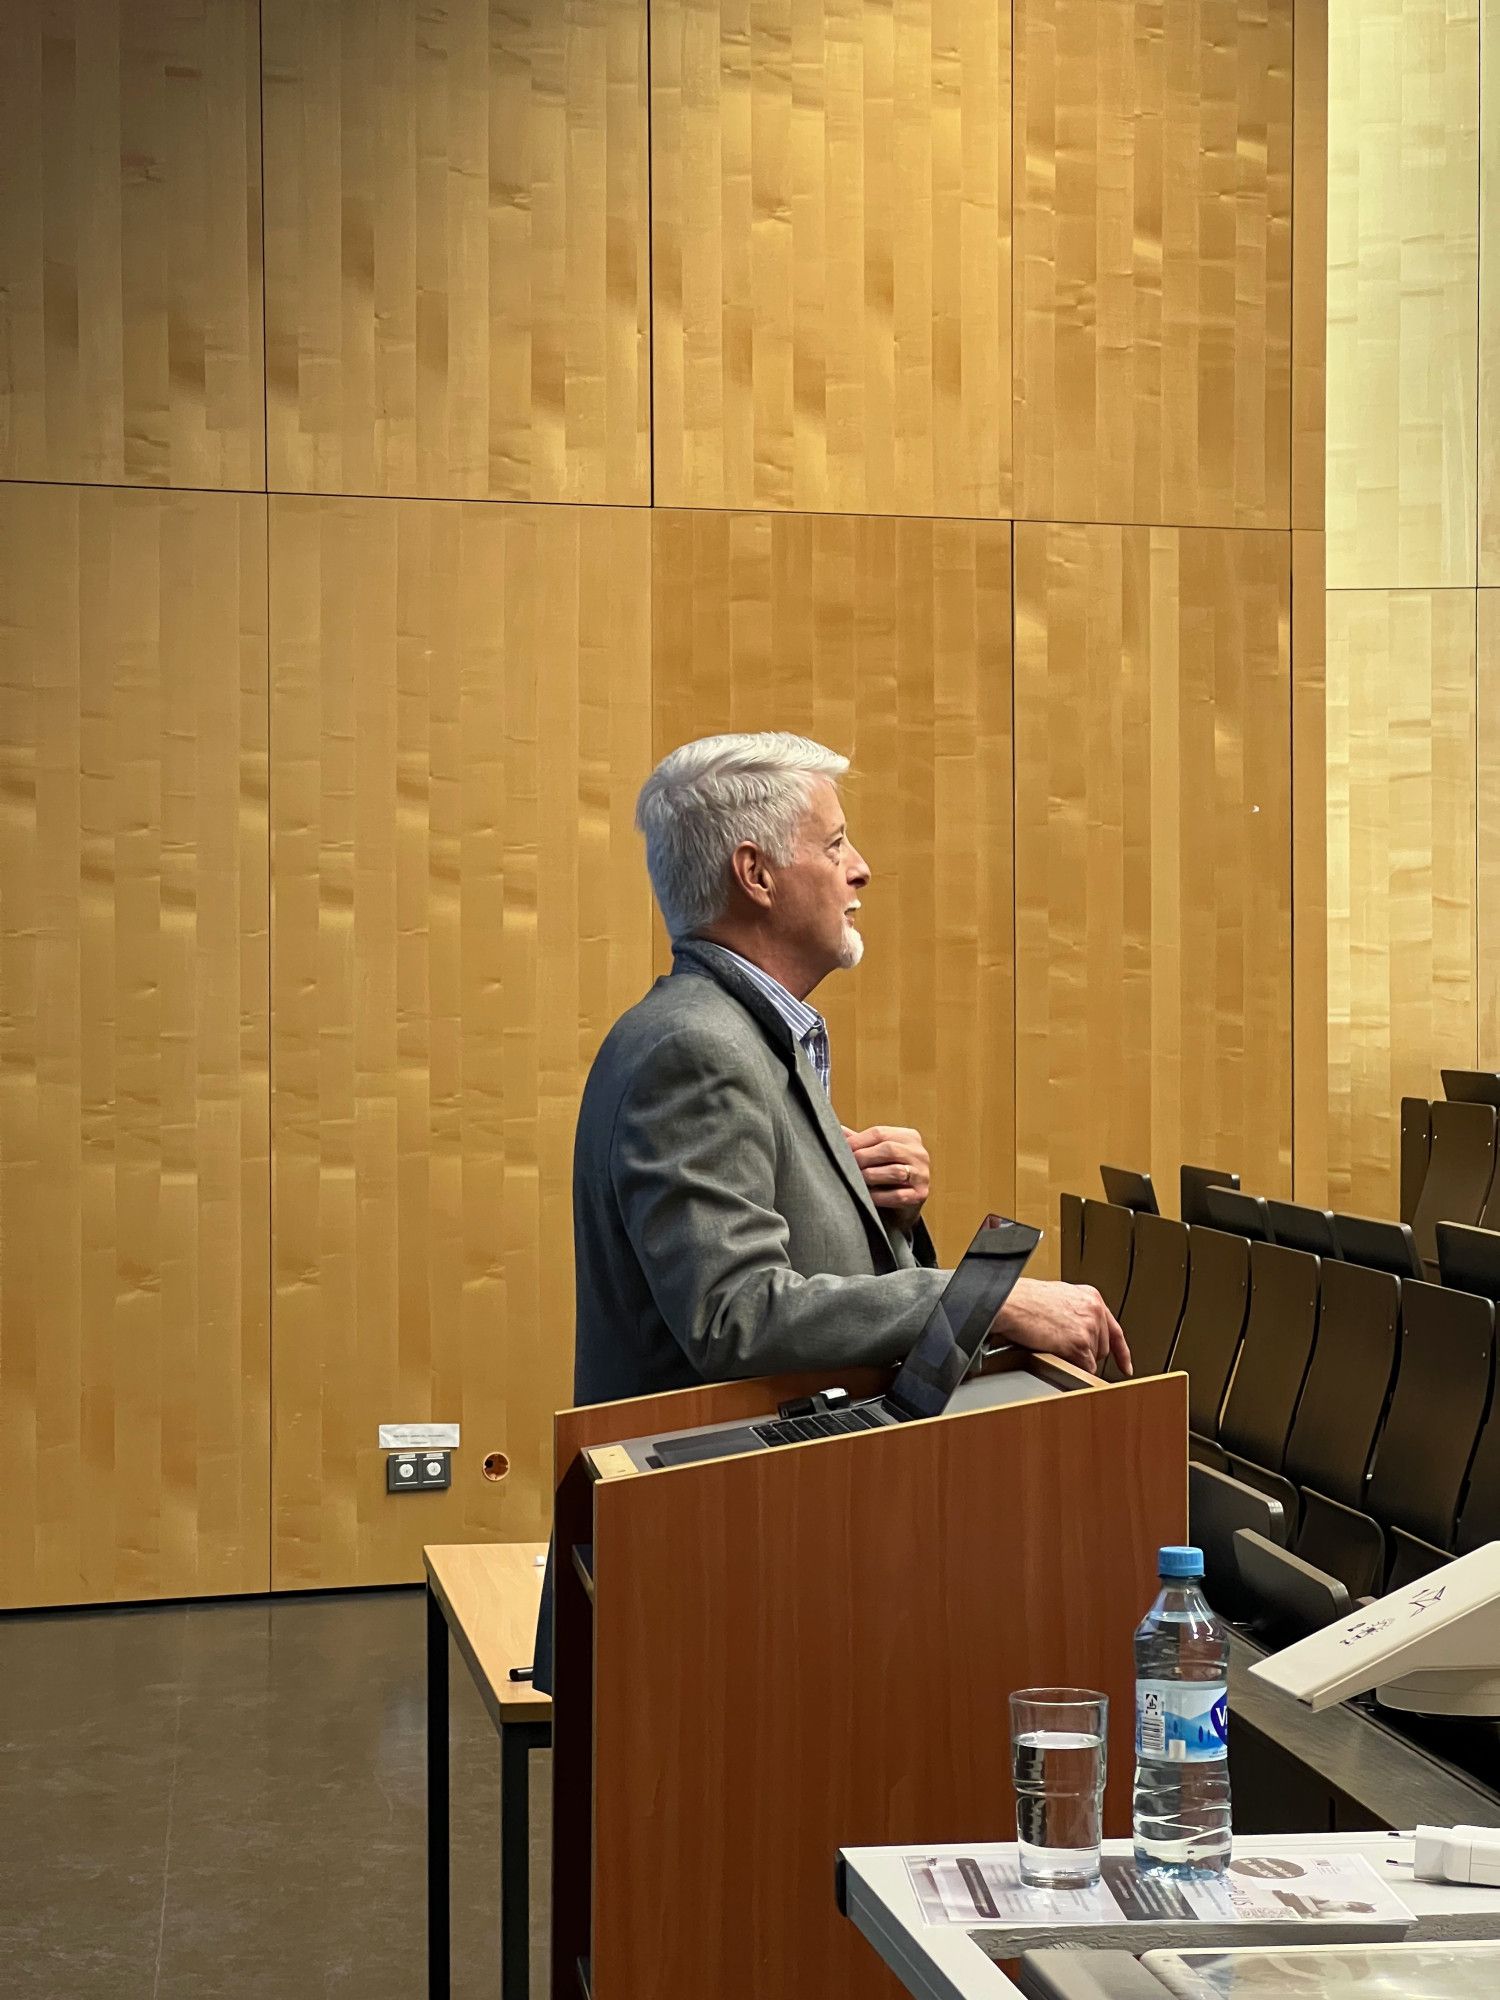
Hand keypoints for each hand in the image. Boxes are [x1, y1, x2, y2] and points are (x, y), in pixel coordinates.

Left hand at [841, 1123, 929, 1227]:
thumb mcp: (874, 1154)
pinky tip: (867, 1197)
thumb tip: (835, 1129)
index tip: (841, 1148)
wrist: (902, 1207)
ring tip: (856, 1180)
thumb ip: (858, 1141)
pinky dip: (879, 1196)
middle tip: (846, 1166)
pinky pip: (898, 1195)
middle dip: (863, 1158)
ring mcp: (923, 1175)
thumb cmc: (885, 1176)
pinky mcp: (921, 1195)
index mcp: (909, 1137)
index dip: (857, 1141)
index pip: (880, 1133)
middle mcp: (920, 1153)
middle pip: (888, 1149)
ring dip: (870, 1176)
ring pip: (895, 1172)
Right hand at [990, 1278, 1131, 1377]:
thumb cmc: (1024, 1300)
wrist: (1010, 1303)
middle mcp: (1095, 1310)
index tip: (1126, 1367)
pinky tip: (1057, 1356)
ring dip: (1075, 1360)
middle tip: (1063, 1349)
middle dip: (1086, 1354)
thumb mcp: (1059, 1298)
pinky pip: (1084, 1368)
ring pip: (1093, 1360)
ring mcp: (1089, 1327)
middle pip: (1102, 1348)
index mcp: (1091, 1297)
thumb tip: (1080, 1332)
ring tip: (1053, 1346)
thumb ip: (1076, 1312)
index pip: (1114, 1330)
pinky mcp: (1080, 1344)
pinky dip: (1072, 1368)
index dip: (1121, 1352)